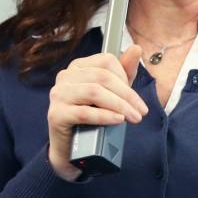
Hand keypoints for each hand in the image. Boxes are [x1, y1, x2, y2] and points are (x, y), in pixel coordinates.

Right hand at [47, 47, 146, 179]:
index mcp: (78, 67)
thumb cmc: (92, 119)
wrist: (73, 149)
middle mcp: (65, 76)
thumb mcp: (112, 93)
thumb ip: (124, 72)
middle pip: (102, 77)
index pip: (106, 61)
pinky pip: (84, 112)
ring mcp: (58, 95)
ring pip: (94, 92)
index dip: (125, 77)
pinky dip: (104, 116)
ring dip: (119, 105)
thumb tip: (136, 48)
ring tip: (133, 118)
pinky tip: (118, 120)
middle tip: (141, 111)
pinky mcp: (56, 114)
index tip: (134, 97)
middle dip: (127, 95)